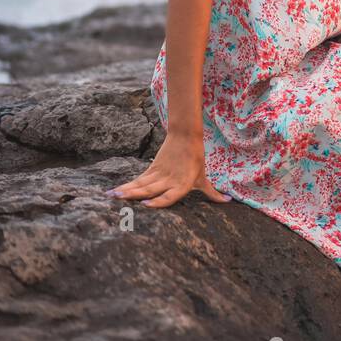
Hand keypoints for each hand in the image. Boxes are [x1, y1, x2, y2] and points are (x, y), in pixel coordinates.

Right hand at [107, 133, 230, 208]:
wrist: (185, 136)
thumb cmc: (196, 159)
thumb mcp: (203, 177)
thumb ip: (212, 193)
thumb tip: (228, 201)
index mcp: (182, 184)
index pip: (169, 195)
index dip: (157, 201)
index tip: (145, 205)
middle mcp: (169, 180)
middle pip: (150, 189)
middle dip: (134, 195)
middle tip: (120, 201)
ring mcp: (158, 174)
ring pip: (141, 184)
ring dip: (126, 190)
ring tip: (112, 196)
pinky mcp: (151, 169)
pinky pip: (138, 179)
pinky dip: (127, 185)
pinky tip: (115, 191)